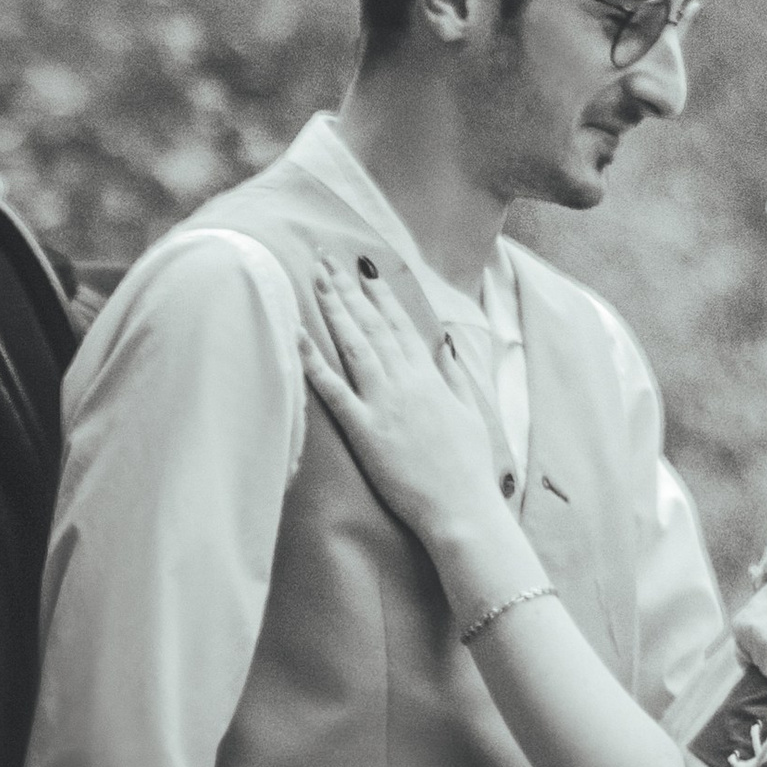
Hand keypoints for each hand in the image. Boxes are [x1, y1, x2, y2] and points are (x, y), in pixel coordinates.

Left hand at [298, 259, 505, 551]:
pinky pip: (334, 390)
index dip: (379, 296)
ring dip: (334, 309)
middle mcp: (406, 383)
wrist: (463, 507)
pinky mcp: (365, 431)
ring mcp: (385, 404)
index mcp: (429, 378)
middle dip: (348, 290)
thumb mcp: (468, 413)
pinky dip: (314, 361)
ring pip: (354, 345)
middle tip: (327, 259)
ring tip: (315, 279)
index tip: (363, 270)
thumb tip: (441, 345)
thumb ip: (453, 376)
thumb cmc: (467, 468)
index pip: (400, 326)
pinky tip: (298, 335)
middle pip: (372, 326)